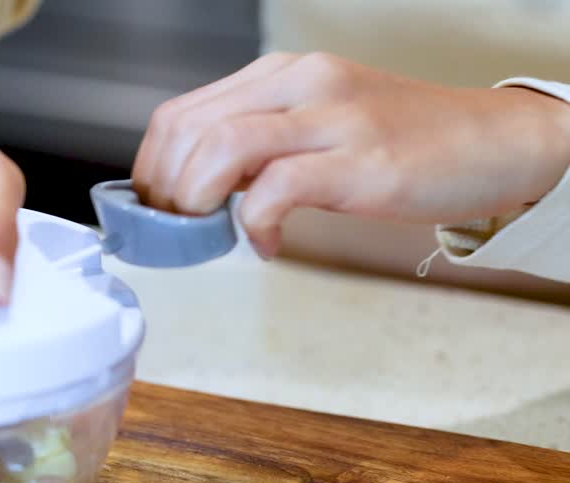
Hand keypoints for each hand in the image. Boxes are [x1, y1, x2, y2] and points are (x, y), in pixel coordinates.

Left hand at [133, 52, 569, 256]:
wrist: (494, 143)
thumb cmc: (402, 143)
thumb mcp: (314, 128)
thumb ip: (256, 148)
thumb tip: (194, 188)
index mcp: (281, 76)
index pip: (180, 114)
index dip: (150, 169)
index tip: (153, 210)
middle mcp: (301, 84)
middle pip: (188, 131)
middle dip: (164, 192)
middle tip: (176, 232)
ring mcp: (332, 118)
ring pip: (221, 147)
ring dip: (195, 201)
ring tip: (207, 233)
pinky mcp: (362, 161)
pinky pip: (278, 188)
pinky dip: (255, 224)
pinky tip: (266, 245)